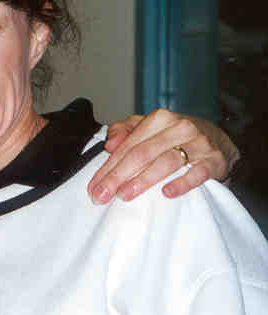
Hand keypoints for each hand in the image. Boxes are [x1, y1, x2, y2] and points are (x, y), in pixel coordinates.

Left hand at [87, 109, 238, 204]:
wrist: (219, 140)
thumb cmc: (175, 136)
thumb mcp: (149, 127)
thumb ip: (125, 131)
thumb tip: (109, 145)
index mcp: (159, 118)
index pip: (128, 145)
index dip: (108, 167)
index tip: (94, 187)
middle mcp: (178, 127)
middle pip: (142, 153)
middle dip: (118, 176)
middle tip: (103, 195)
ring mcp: (198, 143)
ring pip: (166, 162)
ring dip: (143, 180)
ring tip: (125, 195)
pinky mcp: (215, 160)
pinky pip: (197, 173)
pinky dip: (182, 183)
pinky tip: (167, 193)